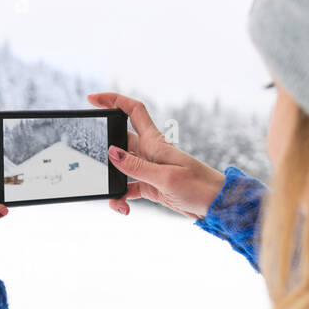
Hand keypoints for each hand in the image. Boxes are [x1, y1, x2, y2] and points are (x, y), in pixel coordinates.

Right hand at [87, 92, 225, 219]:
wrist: (216, 205)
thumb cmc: (198, 187)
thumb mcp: (166, 177)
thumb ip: (137, 167)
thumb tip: (112, 153)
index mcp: (155, 142)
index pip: (132, 111)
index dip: (113, 101)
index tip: (93, 100)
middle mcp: (149, 152)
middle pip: (118, 142)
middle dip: (102, 151)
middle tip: (93, 166)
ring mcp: (148, 169)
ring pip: (119, 170)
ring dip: (112, 184)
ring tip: (116, 200)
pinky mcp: (149, 186)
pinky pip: (127, 188)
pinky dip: (121, 198)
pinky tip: (124, 208)